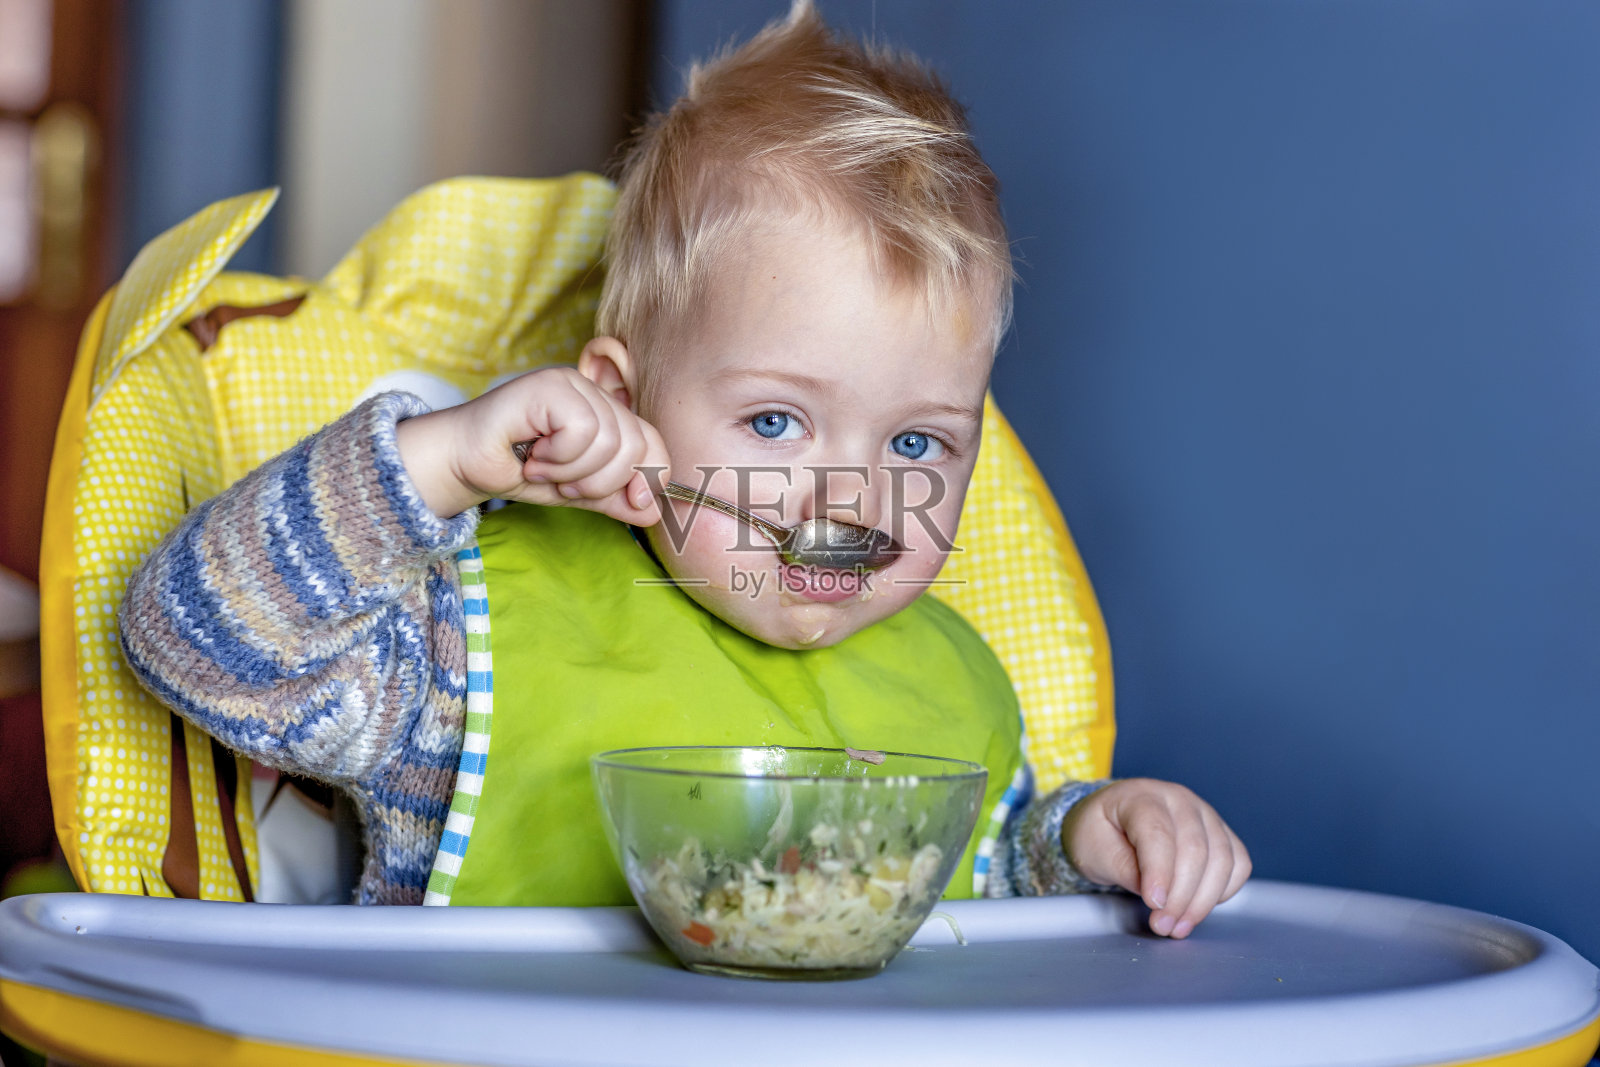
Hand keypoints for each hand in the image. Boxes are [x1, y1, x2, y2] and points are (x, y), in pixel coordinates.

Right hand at [396, 364, 668, 524]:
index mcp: (606, 413)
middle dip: (601, 481)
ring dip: (573, 472)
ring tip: (544, 469)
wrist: (466, 464)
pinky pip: (582, 429)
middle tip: (564, 485)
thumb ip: (614, 497)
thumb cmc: (519, 471)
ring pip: (609, 439)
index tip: (633, 502)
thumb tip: (656, 511)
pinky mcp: (550, 384)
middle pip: (635, 443)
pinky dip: (559, 456)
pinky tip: (534, 456)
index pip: (653, 441)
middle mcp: (593, 392)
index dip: (653, 475)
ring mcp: (572, 384)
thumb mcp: (578, 492)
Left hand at [1061, 778, 1250, 938]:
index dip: (1159, 872)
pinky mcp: (1221, 833)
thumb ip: (1122, 868)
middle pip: (1195, 850)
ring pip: (1222, 860)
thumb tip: (1156, 895)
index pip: (1158, 833)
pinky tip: (1197, 906)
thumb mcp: (1093, 849)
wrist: (1110, 821)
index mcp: (1142, 796)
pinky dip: (1223, 891)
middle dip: (1180, 897)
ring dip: (1203, 901)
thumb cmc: (1099, 833)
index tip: (1153, 905)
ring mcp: (1205, 814)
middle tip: (1162, 926)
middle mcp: (1180, 800)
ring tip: (1178, 926)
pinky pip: (1238, 864)